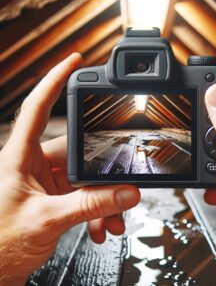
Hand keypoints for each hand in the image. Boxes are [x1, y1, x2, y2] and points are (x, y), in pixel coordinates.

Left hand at [0, 53, 139, 285]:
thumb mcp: (48, 220)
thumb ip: (89, 205)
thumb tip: (125, 192)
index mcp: (21, 156)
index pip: (37, 106)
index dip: (55, 80)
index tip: (74, 61)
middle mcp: (36, 164)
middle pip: (79, 151)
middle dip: (103, 171)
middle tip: (122, 184)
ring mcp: (48, 181)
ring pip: (86, 177)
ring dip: (104, 197)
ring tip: (112, 217)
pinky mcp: (57, 197)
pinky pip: (85, 194)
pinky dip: (98, 209)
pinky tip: (102, 225)